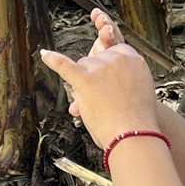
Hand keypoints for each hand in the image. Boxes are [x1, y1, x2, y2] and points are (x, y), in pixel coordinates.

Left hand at [40, 10, 161, 153]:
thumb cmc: (136, 120)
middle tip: (106, 98)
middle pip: (96, 58)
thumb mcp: (139, 91)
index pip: (114, 52)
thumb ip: (123, 82)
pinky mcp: (84, 79)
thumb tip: (107, 83)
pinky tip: (45, 55)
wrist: (133, 134)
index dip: (109, 67)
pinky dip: (53, 60)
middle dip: (97, 76)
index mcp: (134, 59)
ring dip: (84, 81)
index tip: (111, 79)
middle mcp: (117, 59)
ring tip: (96, 102)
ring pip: (82, 65)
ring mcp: (100, 68)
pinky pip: (64, 65)